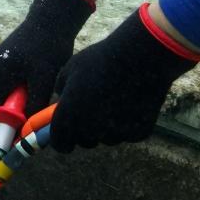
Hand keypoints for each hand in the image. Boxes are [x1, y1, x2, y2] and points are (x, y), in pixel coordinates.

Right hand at [0, 0, 95, 127]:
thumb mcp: (44, 79)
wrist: (52, 17)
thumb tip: (26, 131)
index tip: (14, 138)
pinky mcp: (6, 57)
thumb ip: (33, 105)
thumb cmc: (49, 47)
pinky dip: (22, 86)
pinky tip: (39, 77)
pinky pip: (10, 80)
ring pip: (6, 91)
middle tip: (35, 112)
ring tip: (42, 88)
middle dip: (13, 112)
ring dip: (20, 98)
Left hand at [48, 3, 199, 151]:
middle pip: (85, 141)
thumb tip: (62, 102)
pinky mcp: (138, 133)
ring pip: (107, 137)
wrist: (139, 55)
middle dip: (85, 130)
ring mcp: (116, 133)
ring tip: (114, 99)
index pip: (60, 143)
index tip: (67, 133)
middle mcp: (91, 130)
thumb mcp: (71, 69)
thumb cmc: (101, 59)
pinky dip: (128, 123)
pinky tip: (132, 101)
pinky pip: (128, 133)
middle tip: (92, 110)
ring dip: (107, 126)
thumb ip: (62, 89)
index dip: (62, 139)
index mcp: (69, 117)